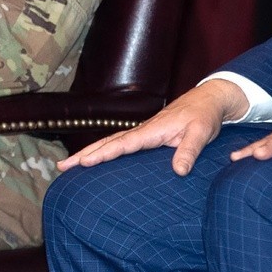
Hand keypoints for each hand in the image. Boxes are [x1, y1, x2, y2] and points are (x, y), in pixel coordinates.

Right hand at [58, 80, 246, 176]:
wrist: (209, 100)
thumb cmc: (205, 116)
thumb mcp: (201, 133)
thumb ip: (189, 151)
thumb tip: (178, 171)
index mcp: (153, 129)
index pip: (123, 144)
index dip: (103, 153)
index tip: (84, 162)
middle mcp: (143, 129)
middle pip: (108, 142)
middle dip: (85, 154)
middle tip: (62, 167)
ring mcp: (143, 132)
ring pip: (110, 142)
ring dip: (90, 152)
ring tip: (68, 165)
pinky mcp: (146, 135)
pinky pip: (119, 144)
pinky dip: (103, 150)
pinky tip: (95, 159)